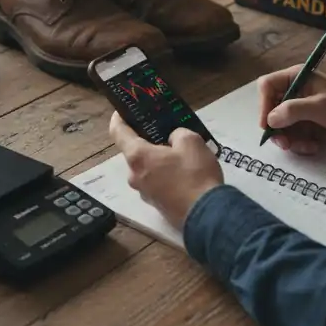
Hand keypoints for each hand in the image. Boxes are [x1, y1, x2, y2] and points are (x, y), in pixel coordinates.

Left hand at [108, 112, 223, 229]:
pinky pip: (156, 183)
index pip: (118, 132)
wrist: (207, 215)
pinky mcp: (157, 205)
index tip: (123, 110)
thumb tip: (173, 139)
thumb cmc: (195, 174)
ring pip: (147, 169)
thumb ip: (177, 133)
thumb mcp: (191, 141)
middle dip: (147, 141)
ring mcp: (145, 193)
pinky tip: (184, 173)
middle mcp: (135, 176)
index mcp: (138, 157)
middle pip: (135, 152)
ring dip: (158, 160)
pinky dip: (165, 175)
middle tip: (164, 132)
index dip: (119, 118)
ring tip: (179, 153)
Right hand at [257, 65, 325, 154]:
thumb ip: (293, 110)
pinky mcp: (308, 128)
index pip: (267, 86)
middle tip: (285, 143)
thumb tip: (270, 120)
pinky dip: (299, 145)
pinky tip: (313, 147)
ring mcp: (300, 112)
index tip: (268, 124)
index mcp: (296, 79)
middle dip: (276, 128)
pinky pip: (293, 138)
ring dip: (289, 140)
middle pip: (270, 110)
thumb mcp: (320, 106)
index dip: (263, 105)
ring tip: (305, 147)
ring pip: (280, 128)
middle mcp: (294, 94)